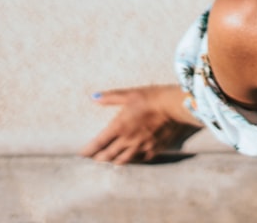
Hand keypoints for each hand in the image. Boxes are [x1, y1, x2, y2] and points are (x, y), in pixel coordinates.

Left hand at [80, 85, 201, 164]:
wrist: (175, 106)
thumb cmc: (152, 97)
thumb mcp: (130, 94)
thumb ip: (110, 97)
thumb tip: (94, 97)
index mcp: (119, 126)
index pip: (98, 143)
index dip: (87, 151)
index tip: (81, 154)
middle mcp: (128, 140)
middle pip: (108, 156)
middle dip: (98, 158)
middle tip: (94, 159)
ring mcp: (141, 147)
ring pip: (122, 160)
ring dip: (113, 161)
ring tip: (109, 161)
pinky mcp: (154, 149)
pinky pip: (140, 160)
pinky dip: (132, 160)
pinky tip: (131, 159)